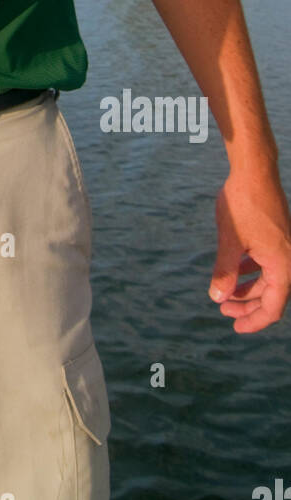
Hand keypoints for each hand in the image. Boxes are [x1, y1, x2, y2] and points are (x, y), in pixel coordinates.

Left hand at [209, 167, 290, 331]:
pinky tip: (235, 269)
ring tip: (225, 294)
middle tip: (223, 310)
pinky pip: (268, 263)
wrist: (254, 171)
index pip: (273, 308)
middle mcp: (289, 259)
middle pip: (272, 296)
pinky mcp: (278, 237)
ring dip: (249, 288)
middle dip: (248, 305)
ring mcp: (285, 247)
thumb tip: (217, 299)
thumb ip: (224, 272)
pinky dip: (252, 270)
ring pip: (269, 279)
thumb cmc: (243, 204)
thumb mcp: (229, 241)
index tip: (234, 327)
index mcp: (283, 266)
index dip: (254, 321)